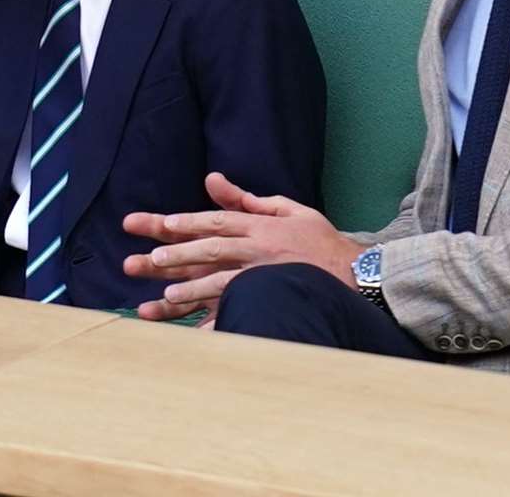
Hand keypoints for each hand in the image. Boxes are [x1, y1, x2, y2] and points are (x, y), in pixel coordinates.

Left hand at [122, 171, 361, 321]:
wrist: (358, 274)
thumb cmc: (320, 241)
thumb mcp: (288, 210)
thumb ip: (246, 199)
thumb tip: (212, 180)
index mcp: (260, 227)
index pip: (217, 221)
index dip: (188, 223)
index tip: (162, 225)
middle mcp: (260, 250)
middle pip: (213, 249)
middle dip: (180, 253)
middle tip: (151, 259)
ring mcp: (266, 278)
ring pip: (225, 281)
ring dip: (195, 287)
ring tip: (168, 293)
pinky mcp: (274, 300)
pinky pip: (244, 311)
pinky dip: (221, 321)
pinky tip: (200, 330)